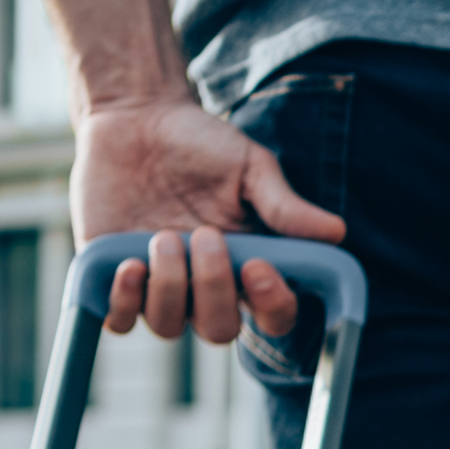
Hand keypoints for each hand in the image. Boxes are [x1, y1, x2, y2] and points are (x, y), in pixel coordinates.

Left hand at [71, 97, 345, 342]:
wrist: (136, 117)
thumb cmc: (199, 143)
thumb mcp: (250, 167)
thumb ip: (285, 205)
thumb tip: (335, 233)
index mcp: (247, 267)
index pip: (272, 315)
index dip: (271, 306)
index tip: (258, 267)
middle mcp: (205, 287)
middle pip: (219, 330)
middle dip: (213, 288)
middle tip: (204, 235)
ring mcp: (158, 285)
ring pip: (168, 326)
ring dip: (169, 286)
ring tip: (163, 235)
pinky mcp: (113, 277)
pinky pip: (119, 320)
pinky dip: (123, 301)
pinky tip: (128, 264)